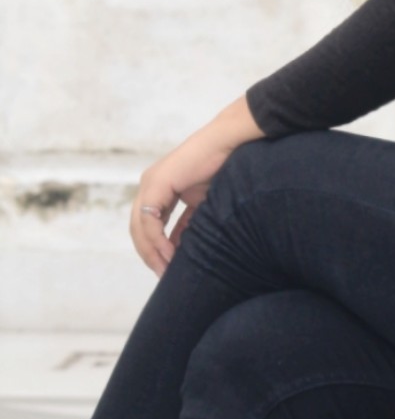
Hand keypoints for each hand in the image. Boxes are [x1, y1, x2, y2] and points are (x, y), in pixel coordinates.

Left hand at [130, 96, 263, 276]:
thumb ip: (190, 223)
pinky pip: (150, 220)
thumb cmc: (225, 167)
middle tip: (164, 276)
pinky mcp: (156, 184)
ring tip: (166, 270)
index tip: (168, 270)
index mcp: (160, 190)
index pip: (149, 226)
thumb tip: (183, 249)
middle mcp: (150, 186)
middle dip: (150, 255)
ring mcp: (150, 184)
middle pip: (139, 230)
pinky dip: (157, 240)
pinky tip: (170, 254)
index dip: (155, 249)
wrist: (231, 143)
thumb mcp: (204, 203)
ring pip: (140, 227)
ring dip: (152, 252)